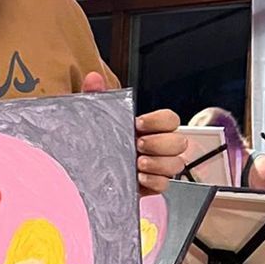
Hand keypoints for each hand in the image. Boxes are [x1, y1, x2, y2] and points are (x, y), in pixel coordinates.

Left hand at [81, 71, 186, 193]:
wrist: (85, 172)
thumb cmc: (96, 143)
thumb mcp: (94, 118)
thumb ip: (95, 96)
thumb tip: (93, 78)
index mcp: (148, 128)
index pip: (170, 119)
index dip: (159, 120)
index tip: (138, 123)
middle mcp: (157, 146)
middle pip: (179, 142)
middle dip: (160, 143)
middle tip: (139, 145)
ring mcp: (156, 166)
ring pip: (176, 164)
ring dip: (159, 163)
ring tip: (138, 163)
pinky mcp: (150, 185)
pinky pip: (165, 184)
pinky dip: (154, 181)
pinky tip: (138, 178)